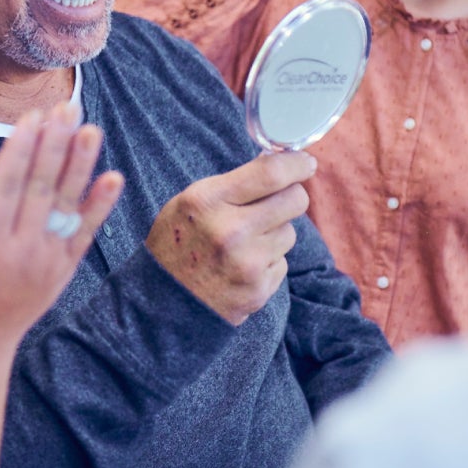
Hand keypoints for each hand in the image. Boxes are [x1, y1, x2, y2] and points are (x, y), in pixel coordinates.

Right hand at [0, 102, 124, 362]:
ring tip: (91, 129)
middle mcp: (19, 251)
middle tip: (67, 107)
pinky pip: (84, 235)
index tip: (32, 118)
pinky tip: (114, 178)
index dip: (21, 151)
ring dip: (81, 167)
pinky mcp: (62, 271)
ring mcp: (46, 262)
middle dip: (56, 146)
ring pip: (66, 207)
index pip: (7, 187)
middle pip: (41, 189)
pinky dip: (100, 207)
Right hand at [146, 151, 315, 324]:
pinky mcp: (258, 290)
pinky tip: (241, 267)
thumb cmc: (176, 244)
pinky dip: (268, 262)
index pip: (271, 173)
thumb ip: (233, 183)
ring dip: (274, 233)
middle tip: (277, 201)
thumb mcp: (191, 202)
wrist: (162, 305)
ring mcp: (247, 264)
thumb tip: (277, 163)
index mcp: (208, 202)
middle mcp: (231, 232)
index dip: (296, 164)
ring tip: (244, 243)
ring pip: (290, 232)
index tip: (305, 162)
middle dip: (290, 197)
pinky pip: (282, 263)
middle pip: (294, 200)